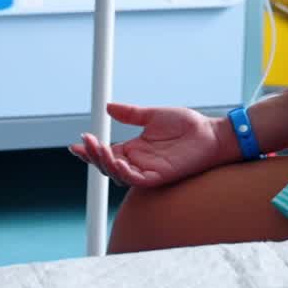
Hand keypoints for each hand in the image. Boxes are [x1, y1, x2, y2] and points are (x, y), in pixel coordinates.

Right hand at [70, 102, 233, 189]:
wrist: (211, 134)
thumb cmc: (187, 125)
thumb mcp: (154, 115)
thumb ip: (131, 114)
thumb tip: (108, 107)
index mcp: (135, 148)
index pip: (107, 152)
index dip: (92, 149)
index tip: (77, 143)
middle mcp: (138, 162)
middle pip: (108, 165)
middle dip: (94, 156)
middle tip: (85, 143)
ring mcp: (148, 171)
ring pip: (118, 174)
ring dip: (106, 163)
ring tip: (98, 149)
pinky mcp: (159, 178)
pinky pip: (137, 180)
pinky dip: (124, 172)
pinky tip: (117, 161)